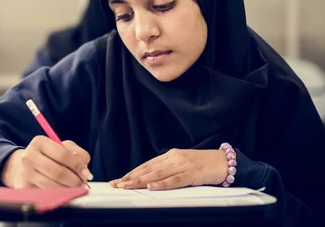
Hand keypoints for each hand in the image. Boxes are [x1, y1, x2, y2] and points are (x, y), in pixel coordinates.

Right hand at [1, 136, 92, 188]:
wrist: (21, 168)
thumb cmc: (46, 156)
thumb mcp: (61, 147)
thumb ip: (76, 153)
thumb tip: (84, 169)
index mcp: (39, 142)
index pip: (63, 155)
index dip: (78, 165)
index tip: (86, 172)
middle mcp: (29, 157)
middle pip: (59, 172)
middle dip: (75, 180)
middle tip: (82, 183)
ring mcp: (25, 174)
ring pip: (54, 186)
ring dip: (69, 189)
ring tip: (74, 188)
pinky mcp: (24, 188)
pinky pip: (47, 195)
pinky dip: (59, 195)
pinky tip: (63, 192)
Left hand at [109, 149, 227, 190]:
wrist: (225, 161)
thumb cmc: (203, 165)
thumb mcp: (182, 164)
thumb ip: (168, 170)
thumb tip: (150, 180)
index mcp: (170, 156)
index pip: (146, 165)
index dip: (132, 172)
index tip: (119, 179)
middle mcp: (173, 158)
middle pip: (148, 169)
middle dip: (131, 177)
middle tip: (117, 184)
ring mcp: (182, 165)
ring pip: (157, 174)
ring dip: (141, 181)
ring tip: (127, 186)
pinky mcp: (192, 173)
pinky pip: (175, 180)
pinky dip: (162, 184)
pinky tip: (151, 187)